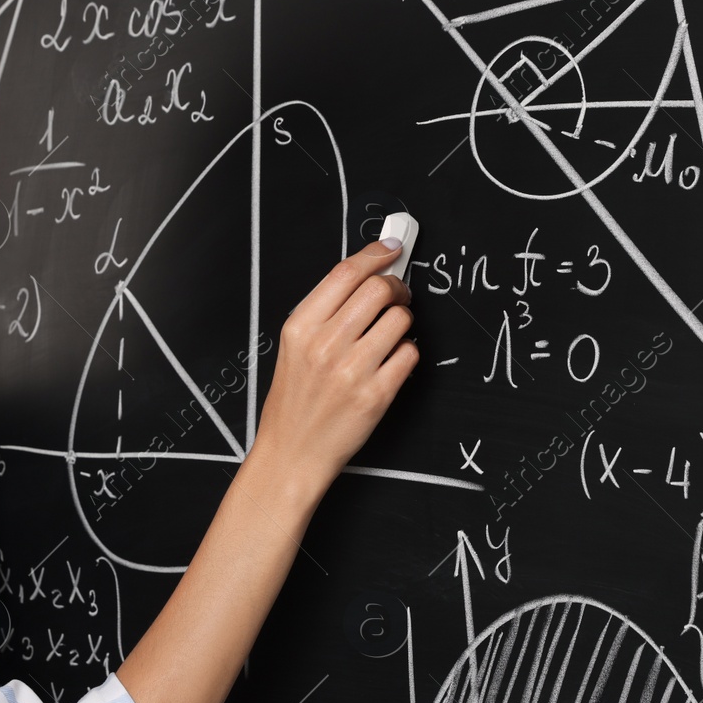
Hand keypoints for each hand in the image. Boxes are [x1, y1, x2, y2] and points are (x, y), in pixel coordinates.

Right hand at [254, 238, 417, 492]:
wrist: (292, 453)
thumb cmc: (293, 402)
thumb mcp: (293, 347)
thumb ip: (325, 310)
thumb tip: (367, 274)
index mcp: (301, 327)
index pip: (346, 272)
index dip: (375, 254)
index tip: (392, 249)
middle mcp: (325, 345)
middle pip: (378, 289)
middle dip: (396, 287)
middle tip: (398, 296)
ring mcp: (352, 370)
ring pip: (400, 319)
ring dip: (403, 322)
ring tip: (391, 335)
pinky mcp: (376, 395)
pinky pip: (410, 354)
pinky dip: (407, 353)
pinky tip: (392, 362)